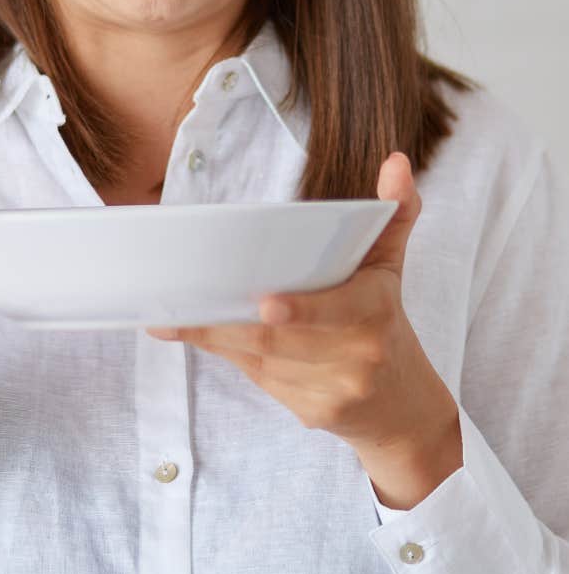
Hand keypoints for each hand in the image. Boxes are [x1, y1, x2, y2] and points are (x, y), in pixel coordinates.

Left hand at [147, 152, 459, 459]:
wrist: (402, 407)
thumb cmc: (384, 320)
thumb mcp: (390, 265)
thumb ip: (394, 211)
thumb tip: (397, 161)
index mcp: (375, 312)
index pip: (338, 310)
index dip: (301, 310)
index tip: (266, 302)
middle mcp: (357, 356)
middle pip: (281, 338)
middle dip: (229, 325)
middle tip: (184, 306)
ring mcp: (333, 389)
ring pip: (261, 359)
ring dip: (216, 338)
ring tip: (171, 318)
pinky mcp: (310, 412)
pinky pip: (259, 378)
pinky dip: (228, 355)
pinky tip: (196, 336)